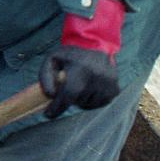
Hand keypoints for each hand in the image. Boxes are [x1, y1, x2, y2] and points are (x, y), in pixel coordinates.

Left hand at [39, 0, 125, 118]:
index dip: (57, 107)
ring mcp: (108, 85)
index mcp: (81, 69)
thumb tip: (50, 95)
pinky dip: (92, 100)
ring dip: (81, 100)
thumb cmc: (70, 55)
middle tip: (68, 87)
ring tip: (80, 85)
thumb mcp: (52, 59)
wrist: (94, 46)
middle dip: (69, 99)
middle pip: (77, 101)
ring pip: (88, 105)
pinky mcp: (115, 89)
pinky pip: (99, 104)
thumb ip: (45, 76)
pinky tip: (89, 88)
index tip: (47, 114)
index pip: (68, 95)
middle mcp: (97, 78)